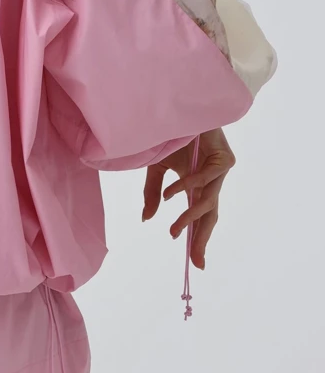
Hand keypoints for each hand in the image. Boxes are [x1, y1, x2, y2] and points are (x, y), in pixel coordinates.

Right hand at [141, 128, 235, 269]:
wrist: (178, 108)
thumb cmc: (170, 135)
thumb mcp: (156, 167)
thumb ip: (153, 193)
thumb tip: (148, 220)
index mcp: (196, 184)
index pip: (199, 216)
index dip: (198, 239)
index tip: (197, 264)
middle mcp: (211, 180)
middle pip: (209, 216)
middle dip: (201, 238)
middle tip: (196, 260)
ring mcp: (219, 170)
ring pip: (208, 202)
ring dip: (189, 218)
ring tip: (173, 231)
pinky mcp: (224, 159)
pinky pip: (205, 179)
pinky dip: (186, 187)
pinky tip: (170, 195)